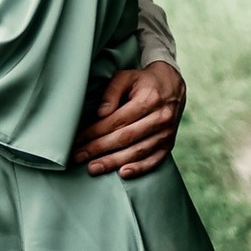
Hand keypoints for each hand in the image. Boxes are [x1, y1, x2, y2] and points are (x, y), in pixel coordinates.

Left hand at [73, 58, 185, 177]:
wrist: (172, 85)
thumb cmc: (144, 82)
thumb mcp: (126, 77)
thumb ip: (111, 91)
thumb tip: (100, 113)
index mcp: (148, 100)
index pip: (116, 120)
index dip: (95, 132)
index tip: (78, 139)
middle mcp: (159, 118)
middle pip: (125, 138)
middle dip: (99, 149)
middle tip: (79, 156)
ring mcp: (166, 133)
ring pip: (137, 151)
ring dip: (113, 162)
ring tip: (93, 167)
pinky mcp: (169, 143)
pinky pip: (154, 160)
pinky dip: (139, 168)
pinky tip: (123, 173)